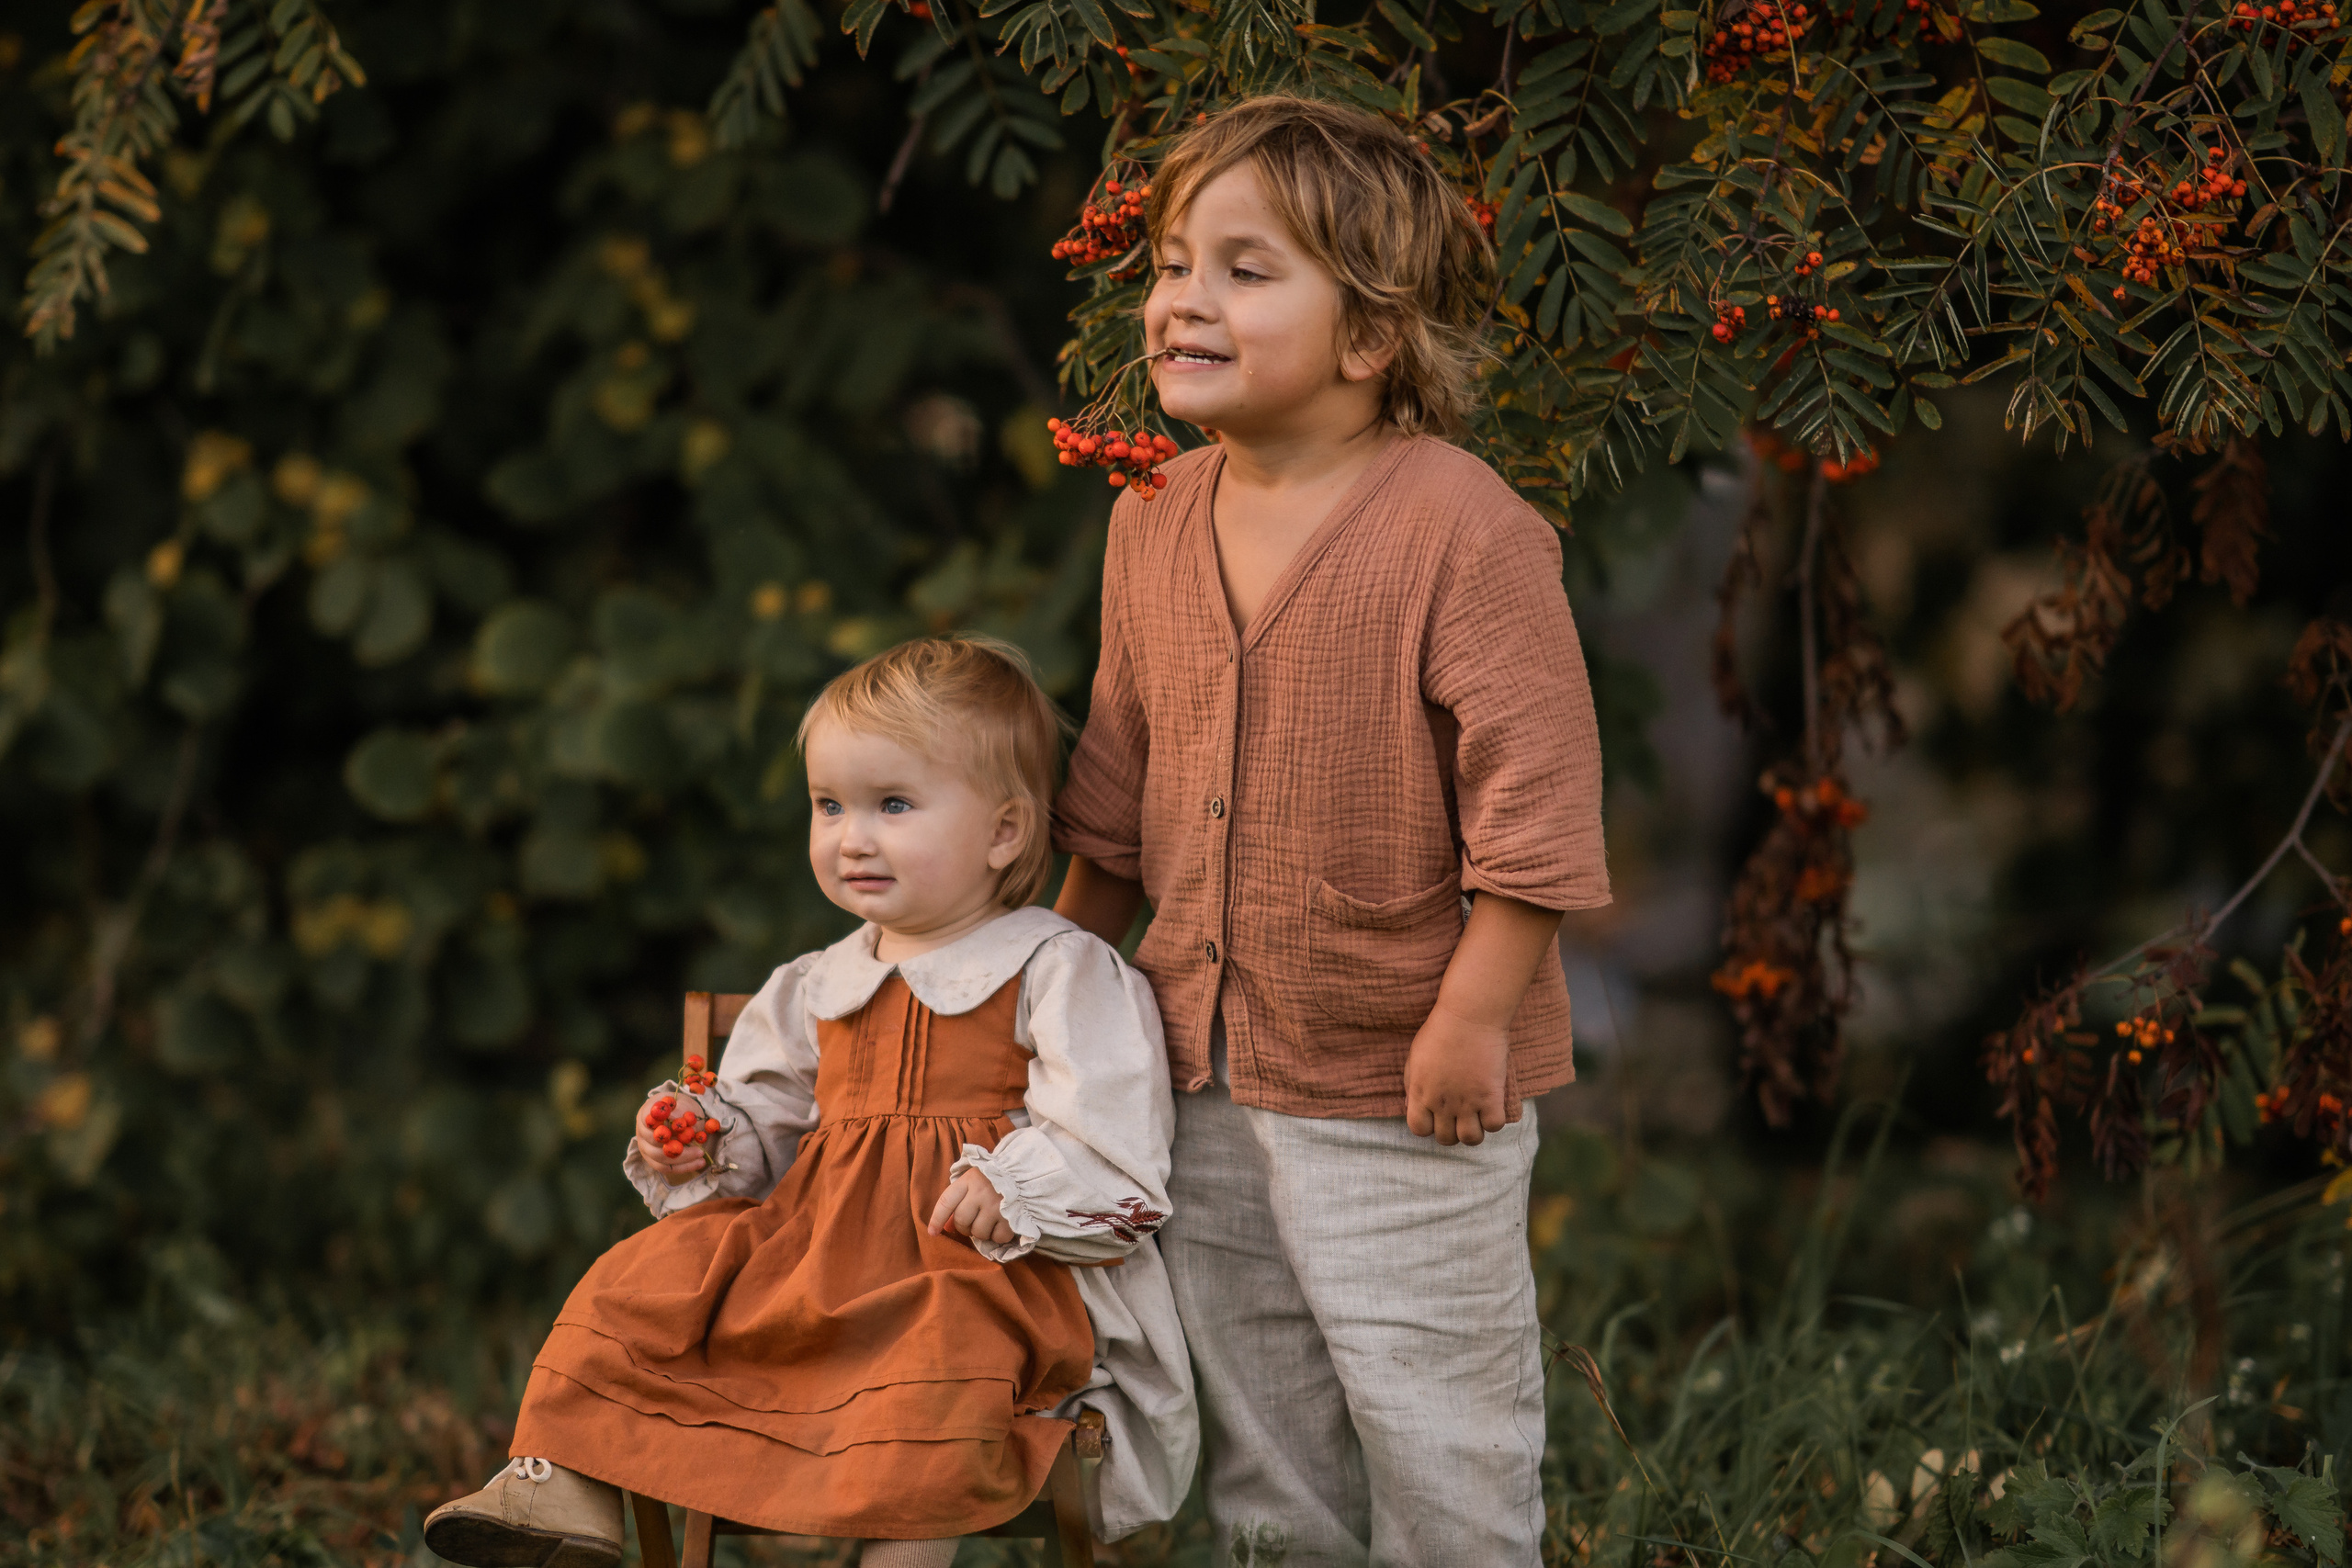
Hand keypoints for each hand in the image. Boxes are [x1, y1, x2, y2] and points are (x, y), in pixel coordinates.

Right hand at [635, 1091, 710, 1179]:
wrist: (682, 1115)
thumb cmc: (682, 1108)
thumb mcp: (684, 1103)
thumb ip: (680, 1109)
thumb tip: (674, 1119)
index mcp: (646, 1113)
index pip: (648, 1121)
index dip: (662, 1126)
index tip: (681, 1131)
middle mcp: (642, 1132)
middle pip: (654, 1144)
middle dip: (677, 1149)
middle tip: (699, 1150)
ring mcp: (645, 1147)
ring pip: (660, 1159)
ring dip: (682, 1160)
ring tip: (702, 1158)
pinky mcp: (653, 1159)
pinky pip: (666, 1168)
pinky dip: (682, 1167)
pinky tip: (698, 1163)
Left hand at [927, 1168, 1015, 1245]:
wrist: (1025, 1175)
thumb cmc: (994, 1180)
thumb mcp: (973, 1182)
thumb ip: (958, 1201)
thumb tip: (946, 1228)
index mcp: (969, 1179)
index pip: (946, 1202)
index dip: (936, 1219)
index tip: (933, 1233)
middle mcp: (981, 1192)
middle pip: (961, 1221)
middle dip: (964, 1226)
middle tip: (974, 1221)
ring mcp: (996, 1205)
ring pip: (978, 1233)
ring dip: (982, 1232)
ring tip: (990, 1221)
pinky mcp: (1011, 1218)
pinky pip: (997, 1238)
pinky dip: (998, 1236)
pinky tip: (1002, 1224)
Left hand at [1404, 1001, 1510, 1146]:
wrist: (1469, 1016)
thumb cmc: (1440, 1031)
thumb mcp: (1415, 1058)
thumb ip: (1411, 1086)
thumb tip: (1410, 1108)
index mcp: (1420, 1093)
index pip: (1419, 1130)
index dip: (1428, 1127)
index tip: (1436, 1116)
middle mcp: (1442, 1103)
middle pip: (1445, 1138)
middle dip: (1451, 1132)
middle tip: (1459, 1117)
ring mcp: (1467, 1101)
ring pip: (1470, 1139)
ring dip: (1474, 1132)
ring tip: (1476, 1117)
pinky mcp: (1491, 1096)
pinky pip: (1494, 1125)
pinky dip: (1494, 1121)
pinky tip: (1492, 1106)